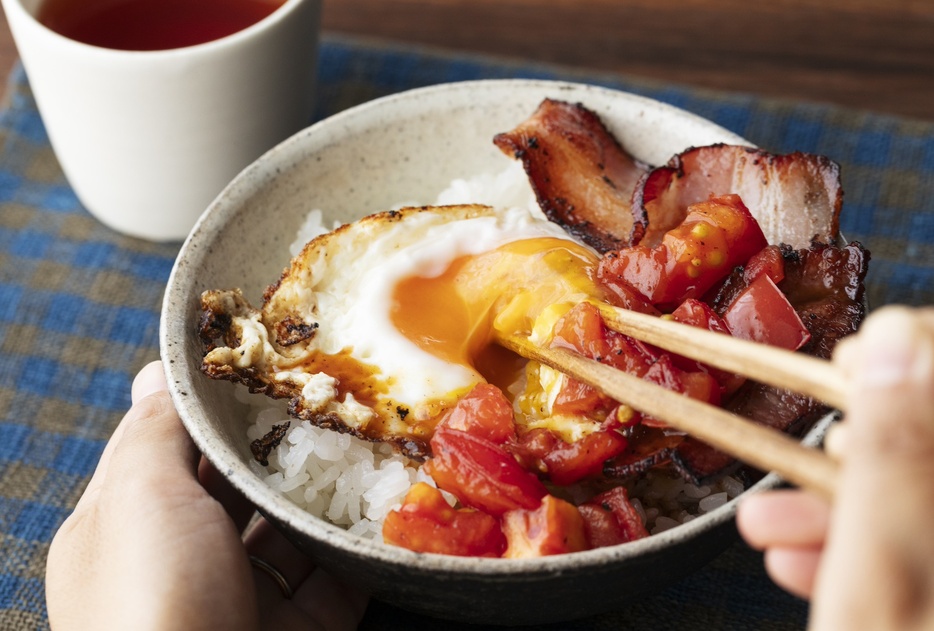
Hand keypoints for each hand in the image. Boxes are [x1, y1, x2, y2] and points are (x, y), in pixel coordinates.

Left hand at [46, 361, 368, 630]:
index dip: (211, 405)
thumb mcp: (139, 502)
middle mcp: (183, 561)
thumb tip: (156, 368)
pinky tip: (391, 507)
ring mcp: (242, 598)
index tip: (265, 362)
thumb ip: (154, 431)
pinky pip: (335, 577)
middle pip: (237, 485)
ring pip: (291, 530)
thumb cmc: (154, 602)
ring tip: (374, 440)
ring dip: (331, 493)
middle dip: (284, 444)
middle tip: (336, 394)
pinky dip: (361, 546)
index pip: (169, 447)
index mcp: (127, 526)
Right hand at [737, 306, 933, 629]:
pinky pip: (903, 536)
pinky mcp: (928, 579)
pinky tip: (800, 562)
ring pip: (905, 489)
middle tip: (799, 452)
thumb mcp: (878, 571)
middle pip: (920, 429)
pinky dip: (851, 546)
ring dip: (829, 503)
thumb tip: (892, 340)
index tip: (848, 359)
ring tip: (765, 525)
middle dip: (847, 443)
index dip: (905, 352)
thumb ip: (890, 455)